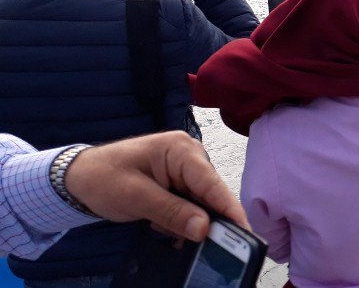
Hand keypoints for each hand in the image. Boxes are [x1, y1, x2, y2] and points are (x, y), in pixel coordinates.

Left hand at [64, 131, 247, 241]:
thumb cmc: (101, 177)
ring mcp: (185, 170)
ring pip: (201, 204)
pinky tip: (163, 227)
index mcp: (181, 150)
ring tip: (165, 229)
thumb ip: (171, 212)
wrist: (75, 178)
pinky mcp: (178, 184)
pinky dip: (180, 221)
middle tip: (206, 247)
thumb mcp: (135, 196)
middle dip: (208, 221)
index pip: (212, 184)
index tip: (245, 234)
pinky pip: (190, 206)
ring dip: (189, 222)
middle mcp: (189, 157)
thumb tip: (204, 229)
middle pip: (211, 195)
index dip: (230, 210)